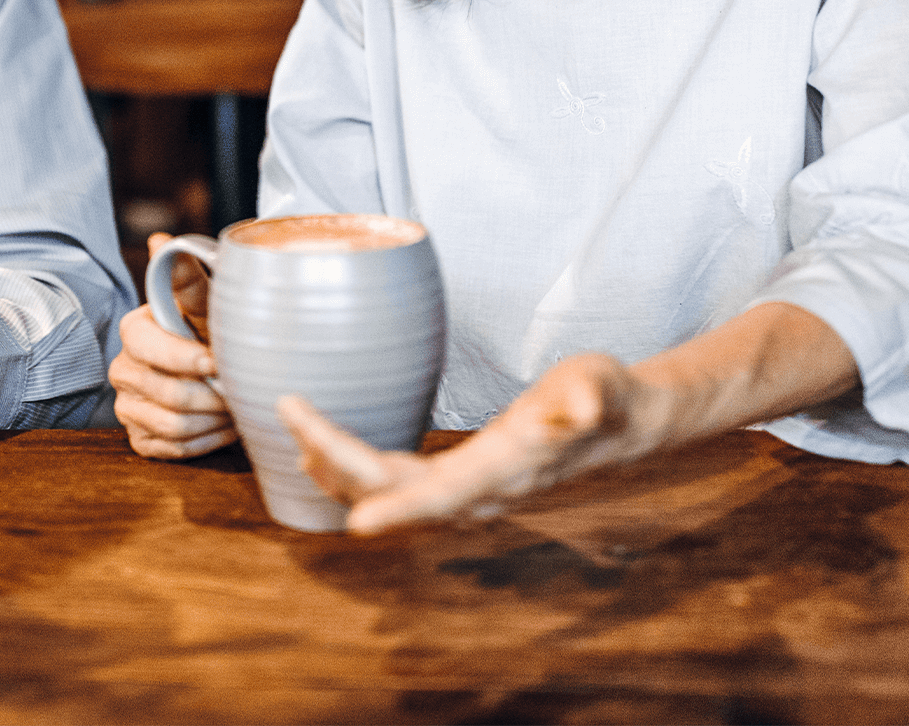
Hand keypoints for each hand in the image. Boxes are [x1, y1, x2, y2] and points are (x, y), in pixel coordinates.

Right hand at [109, 232, 236, 459]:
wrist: (209, 370)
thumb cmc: (208, 331)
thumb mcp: (202, 304)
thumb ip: (185, 277)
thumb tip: (160, 240)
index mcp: (134, 332)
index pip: (154, 349)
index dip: (187, 359)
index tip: (218, 362)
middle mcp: (122, 370)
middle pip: (169, 394)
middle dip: (212, 397)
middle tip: (239, 391)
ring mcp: (127, 407)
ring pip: (174, 426)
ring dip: (214, 421)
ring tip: (236, 408)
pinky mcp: (139, 438)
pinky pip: (173, 451)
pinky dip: (205, 442)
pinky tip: (221, 426)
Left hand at [279, 354, 661, 531]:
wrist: (618, 421)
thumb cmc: (604, 396)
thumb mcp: (600, 387)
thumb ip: (589, 398)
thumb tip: (581, 405)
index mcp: (504, 472)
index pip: (443, 496)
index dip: (400, 509)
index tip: (358, 522)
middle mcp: (477, 492)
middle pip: (393, 491)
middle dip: (337, 457)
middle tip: (290, 409)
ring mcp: (464, 489)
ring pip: (385, 491)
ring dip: (335, 468)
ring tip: (293, 432)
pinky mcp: (456, 476)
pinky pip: (393, 482)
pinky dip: (353, 468)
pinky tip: (322, 451)